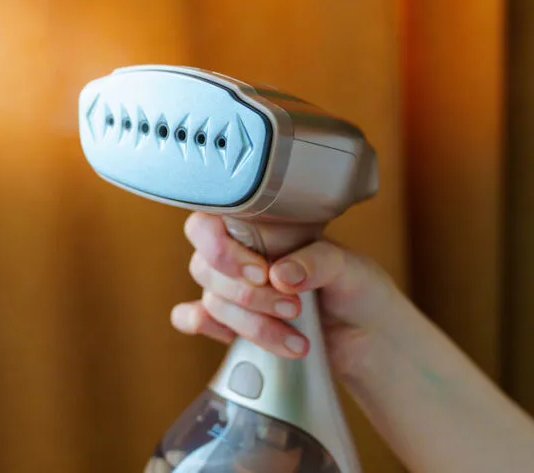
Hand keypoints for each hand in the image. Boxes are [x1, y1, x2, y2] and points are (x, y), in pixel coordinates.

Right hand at [170, 212, 400, 374]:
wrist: (367, 336)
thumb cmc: (356, 288)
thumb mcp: (349, 268)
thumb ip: (317, 261)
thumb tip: (280, 274)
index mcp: (260, 227)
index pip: (209, 224)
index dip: (222, 249)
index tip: (261, 273)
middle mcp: (238, 253)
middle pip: (206, 267)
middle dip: (249, 295)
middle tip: (292, 307)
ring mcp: (230, 288)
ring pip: (211, 301)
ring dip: (250, 324)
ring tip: (295, 337)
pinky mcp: (229, 321)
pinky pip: (193, 318)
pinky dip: (201, 325)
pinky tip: (226, 336)